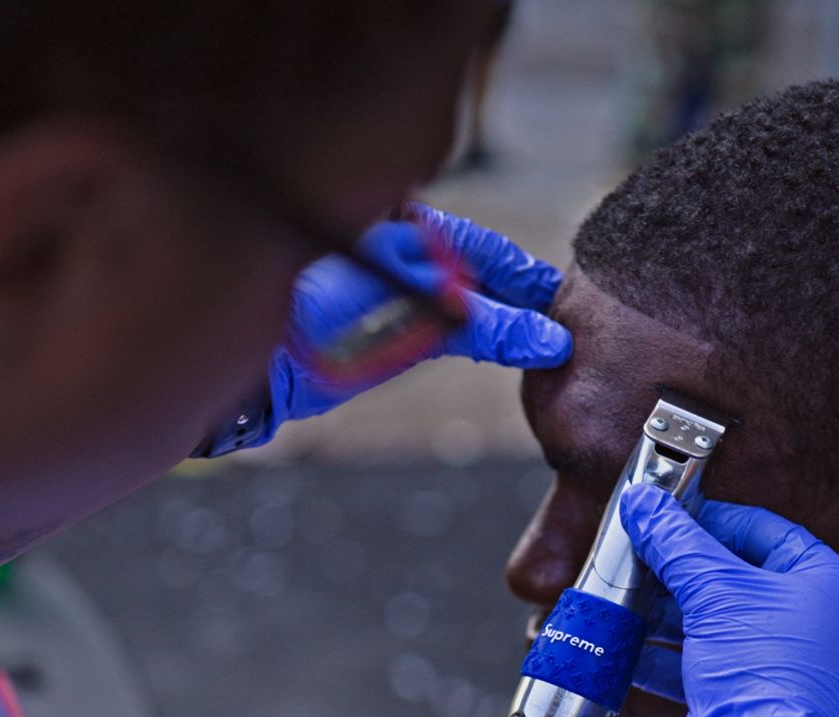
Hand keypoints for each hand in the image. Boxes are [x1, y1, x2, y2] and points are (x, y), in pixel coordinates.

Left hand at [271, 209, 571, 422]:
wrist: (261, 365)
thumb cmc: (321, 315)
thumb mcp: (411, 310)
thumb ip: (483, 324)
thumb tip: (549, 341)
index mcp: (414, 230)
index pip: (495, 252)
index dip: (536, 281)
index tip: (577, 308)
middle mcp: (416, 256)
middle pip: (491, 279)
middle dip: (531, 306)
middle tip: (577, 336)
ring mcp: (408, 293)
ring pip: (479, 307)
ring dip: (514, 328)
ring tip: (556, 351)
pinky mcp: (400, 330)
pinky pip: (460, 332)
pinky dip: (490, 343)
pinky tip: (516, 357)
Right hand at [618, 485, 838, 716]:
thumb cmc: (764, 674)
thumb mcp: (714, 593)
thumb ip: (676, 544)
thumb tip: (644, 502)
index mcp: (821, 579)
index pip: (759, 528)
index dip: (706, 519)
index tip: (661, 517)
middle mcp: (811, 619)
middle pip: (731, 577)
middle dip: (675, 574)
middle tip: (633, 560)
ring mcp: (783, 662)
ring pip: (713, 624)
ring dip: (664, 616)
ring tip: (622, 605)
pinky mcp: (755, 699)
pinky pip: (705, 665)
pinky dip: (667, 658)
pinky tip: (628, 654)